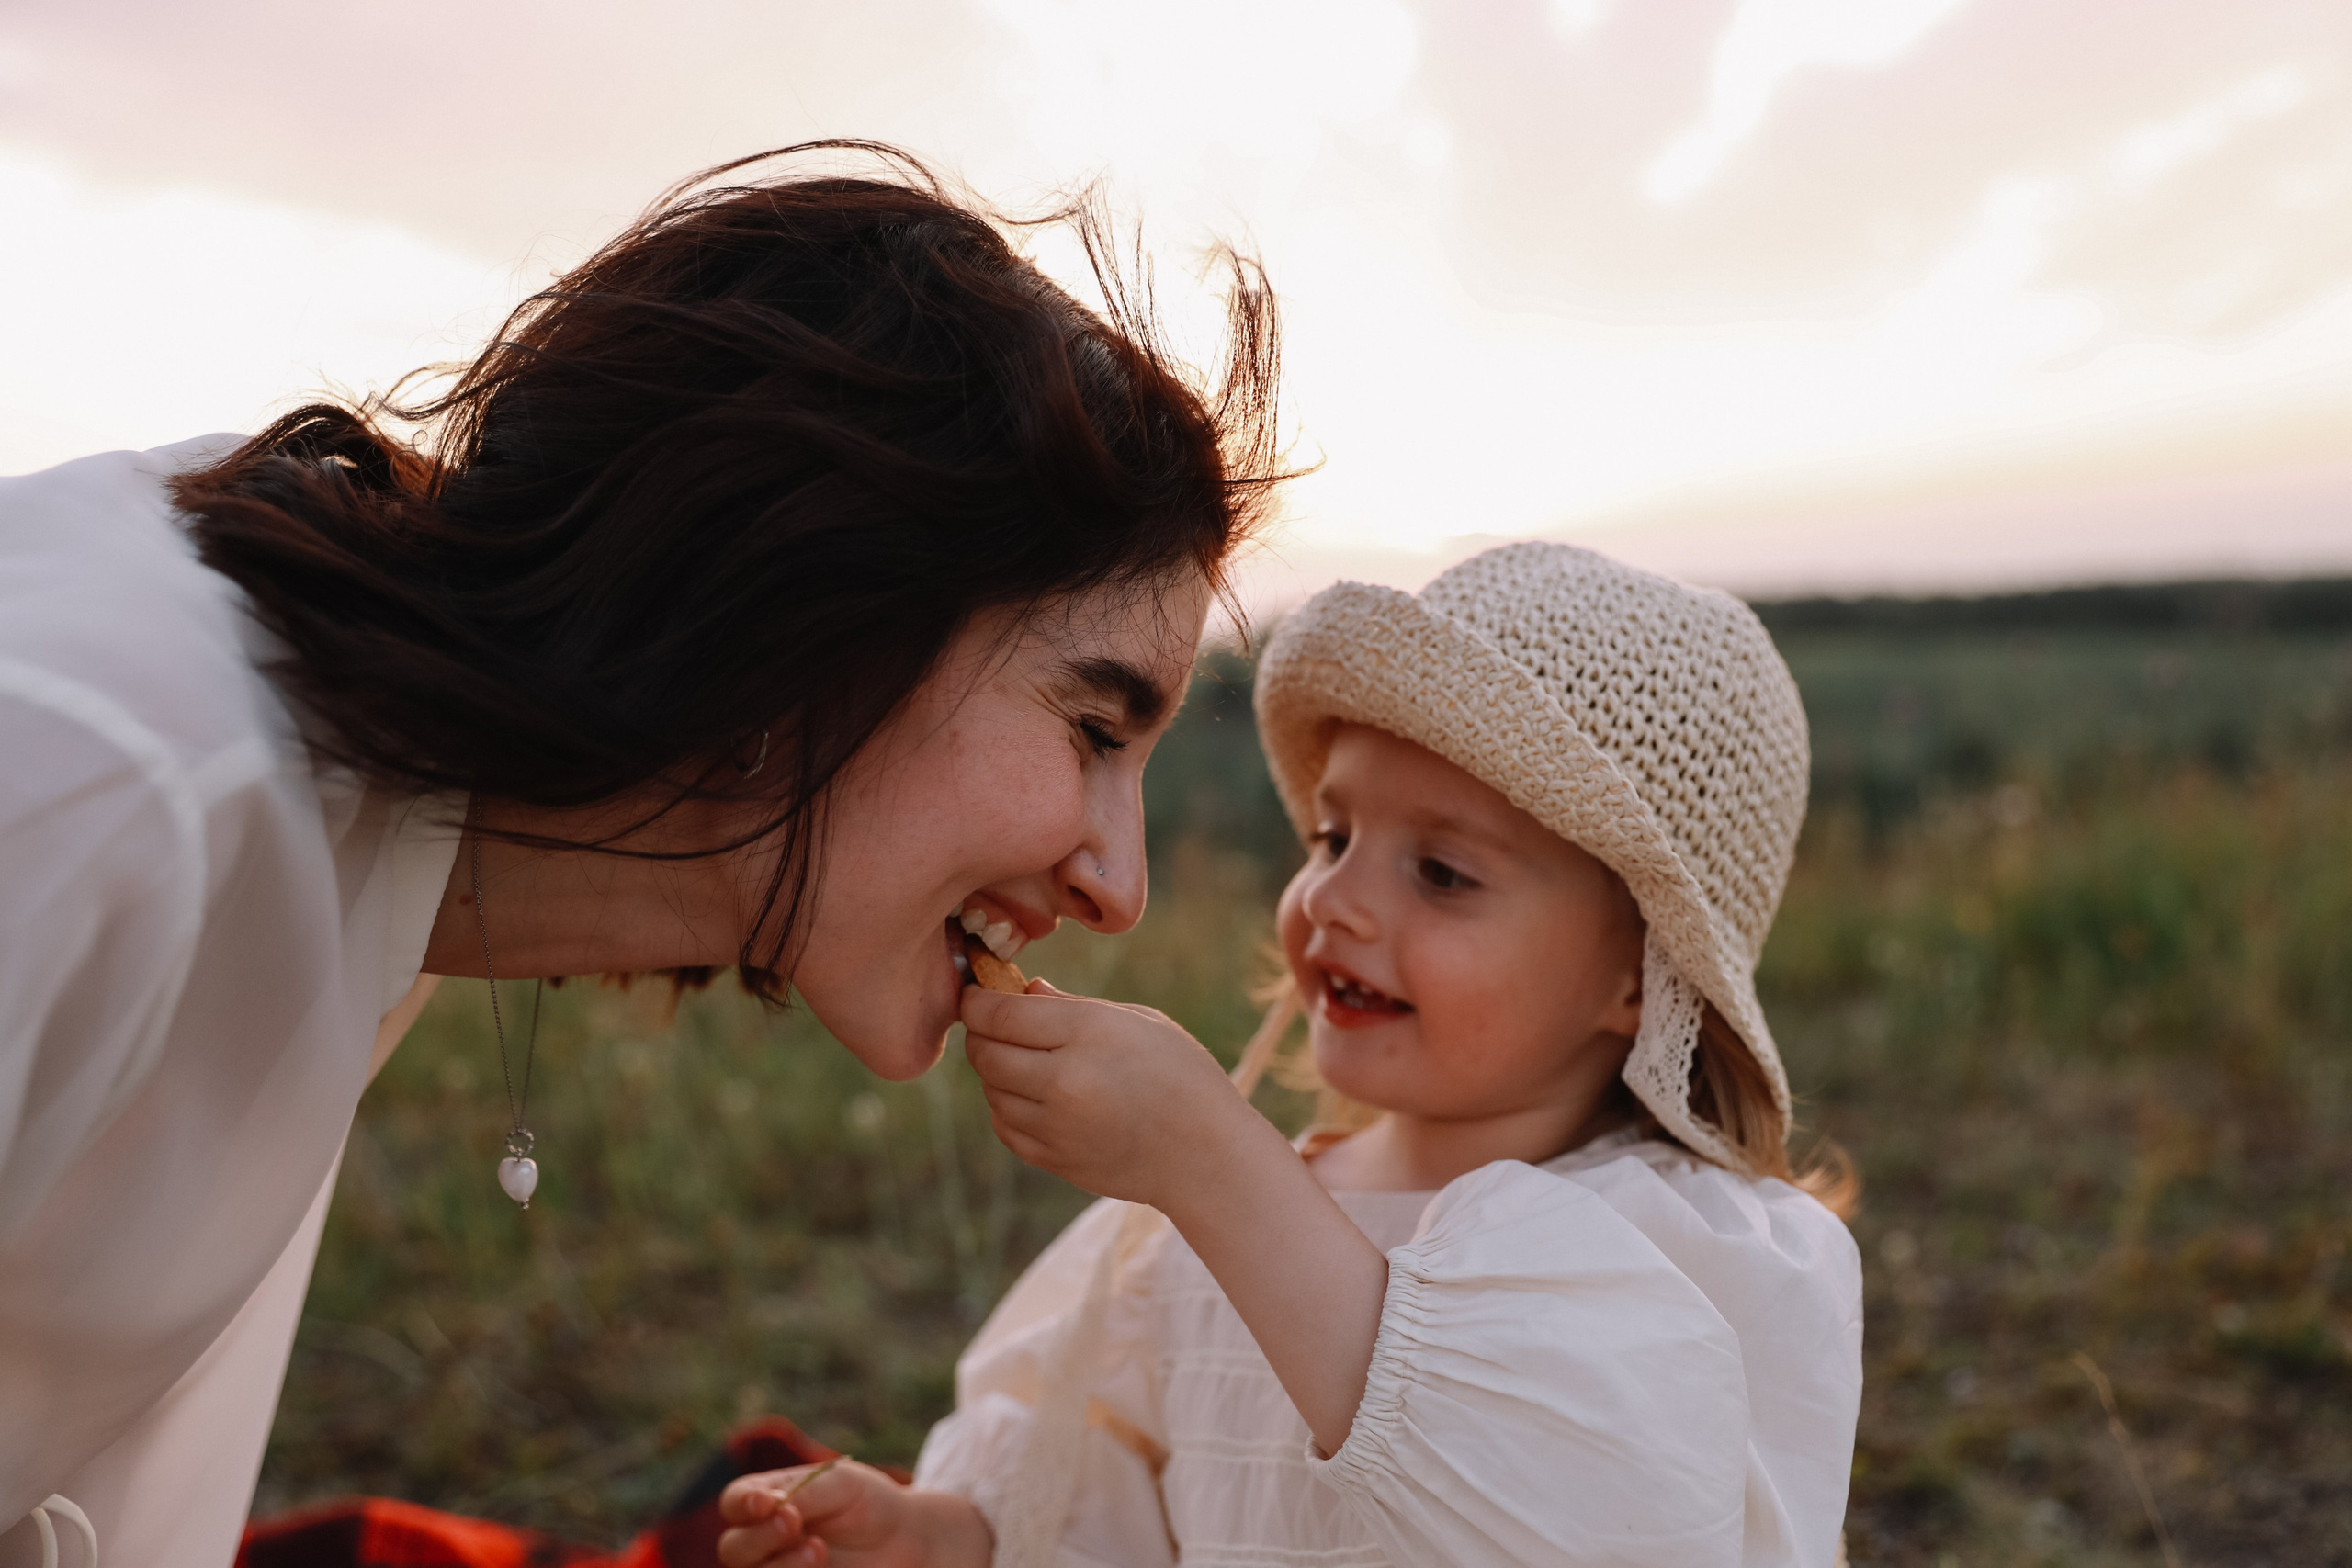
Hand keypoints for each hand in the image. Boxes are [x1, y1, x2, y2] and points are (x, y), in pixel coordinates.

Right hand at [716, 1464, 990, 1567]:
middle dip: (761, 1537)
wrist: (905, 1540)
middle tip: (795, 1525)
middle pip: (734, 1548)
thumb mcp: (840, 1483)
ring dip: (780, 1566)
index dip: (742, 1504)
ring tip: (818, 1552)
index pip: (735, 1502)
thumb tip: (770, 1506)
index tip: (768, 1503)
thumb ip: (802, 1492)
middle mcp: (763, 1541)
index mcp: (767, 1501)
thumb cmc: (867, 1501)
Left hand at [959, 981, 1279, 1208]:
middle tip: (995, 1026)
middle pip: (986, 1052)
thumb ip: (1075, 1005)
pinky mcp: (1054, 1159)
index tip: (975, 994)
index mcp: (1088, 1032)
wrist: (1207, 1155)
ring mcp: (1056, 1125)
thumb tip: (1025, 991)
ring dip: (998, 1073)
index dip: (977, 1001)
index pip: (999, 1014)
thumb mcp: (1139, 1021)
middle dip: (982, 1034)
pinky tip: (1037, 1098)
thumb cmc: (1182, 1075)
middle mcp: (1064, 1079)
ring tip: (1029, 1062)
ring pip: (991, 1091)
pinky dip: (1009, 1109)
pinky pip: (1006, 1127)